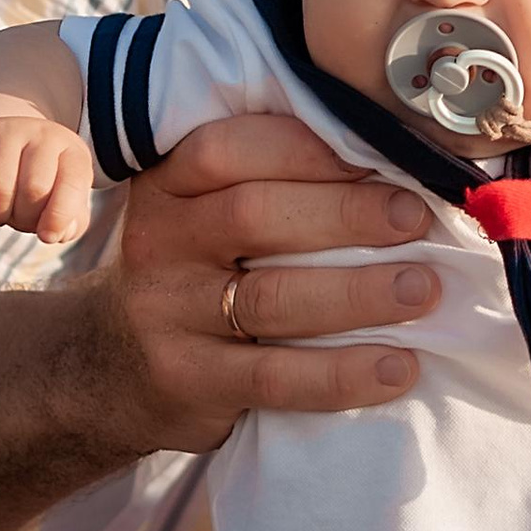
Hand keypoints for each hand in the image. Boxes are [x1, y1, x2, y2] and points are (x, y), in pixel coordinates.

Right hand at [0, 112, 94, 245]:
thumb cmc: (31, 183)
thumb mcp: (60, 198)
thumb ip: (72, 222)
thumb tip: (59, 232)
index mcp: (71, 150)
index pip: (72, 184)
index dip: (60, 217)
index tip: (47, 237)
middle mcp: (41, 134)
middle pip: (35, 190)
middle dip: (25, 219)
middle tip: (18, 217)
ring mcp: (4, 132)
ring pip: (1, 191)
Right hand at [96, 115, 440, 453]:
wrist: (107, 368)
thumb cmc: (191, 270)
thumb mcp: (198, 211)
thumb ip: (266, 179)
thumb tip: (390, 157)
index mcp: (168, 184)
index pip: (229, 150)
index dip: (307, 149)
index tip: (381, 153)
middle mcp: (160, 243)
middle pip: (254, 216)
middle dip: (346, 214)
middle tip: (417, 219)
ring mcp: (169, 315)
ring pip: (271, 299)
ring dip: (358, 293)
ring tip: (422, 289)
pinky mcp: (189, 381)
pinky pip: (274, 378)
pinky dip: (343, 374)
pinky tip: (399, 367)